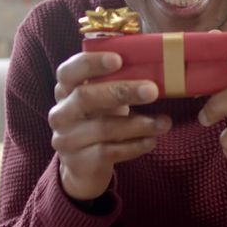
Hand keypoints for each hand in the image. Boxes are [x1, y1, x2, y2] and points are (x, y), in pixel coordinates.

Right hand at [49, 52, 170, 200]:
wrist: (84, 166)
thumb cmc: (99, 119)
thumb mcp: (102, 98)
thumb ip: (116, 81)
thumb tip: (156, 64)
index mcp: (65, 89)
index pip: (69, 71)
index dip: (91, 63)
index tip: (118, 60)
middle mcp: (61, 113)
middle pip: (85, 97)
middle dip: (121, 91)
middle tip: (152, 90)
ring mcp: (67, 139)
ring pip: (103, 128)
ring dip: (138, 124)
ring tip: (164, 122)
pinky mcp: (80, 162)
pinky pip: (109, 152)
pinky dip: (134, 146)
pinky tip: (152, 140)